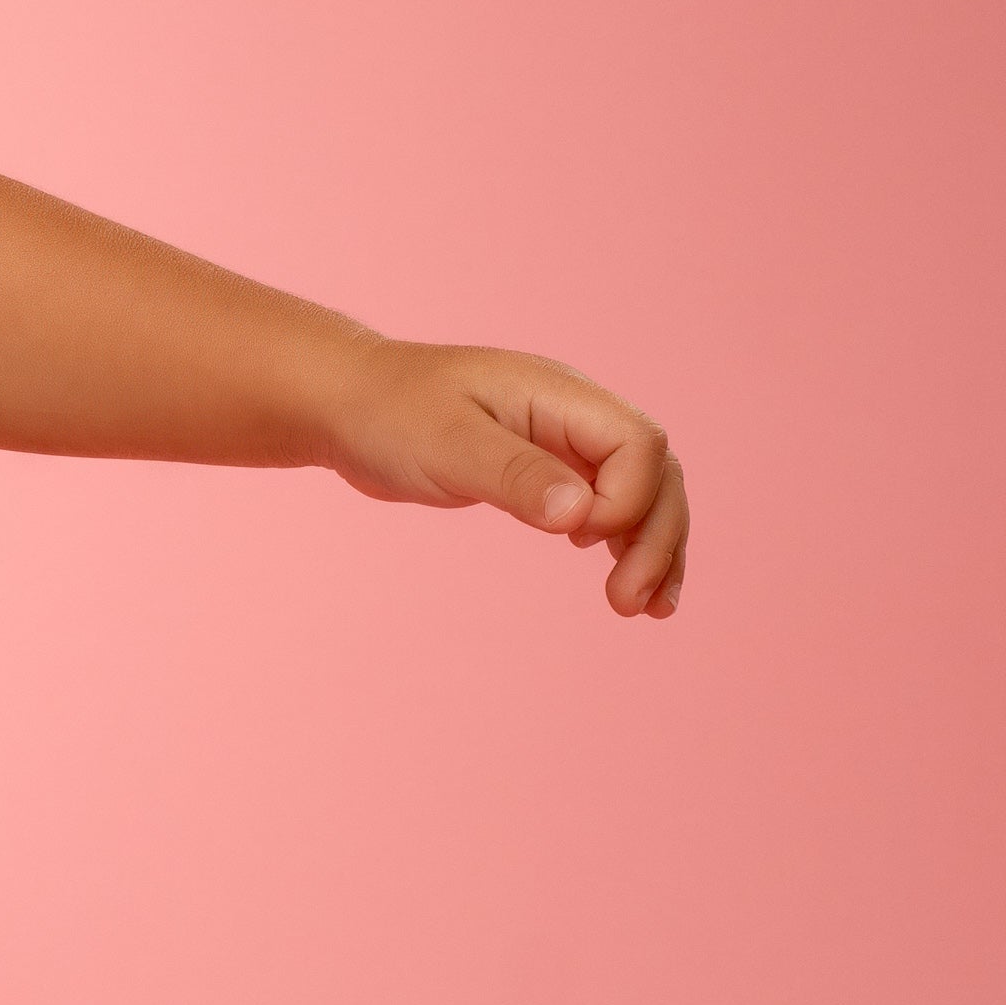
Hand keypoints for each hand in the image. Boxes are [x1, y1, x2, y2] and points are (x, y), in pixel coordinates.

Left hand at [325, 341, 687, 616]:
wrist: (348, 405)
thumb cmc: (389, 414)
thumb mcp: (447, 445)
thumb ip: (515, 475)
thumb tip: (581, 515)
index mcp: (560, 395)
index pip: (639, 445)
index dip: (629, 499)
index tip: (577, 539)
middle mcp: (574, 414)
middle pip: (658, 472)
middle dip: (658, 538)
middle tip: (631, 605)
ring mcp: (563, 443)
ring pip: (642, 492)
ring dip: (653, 547)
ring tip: (647, 609)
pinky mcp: (545, 471)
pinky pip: (606, 503)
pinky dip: (622, 541)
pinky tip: (619, 577)